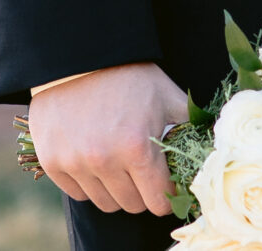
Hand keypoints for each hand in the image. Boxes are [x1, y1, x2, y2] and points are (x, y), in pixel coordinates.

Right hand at [28, 62, 189, 215]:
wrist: (79, 56)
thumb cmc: (128, 75)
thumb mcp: (167, 95)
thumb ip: (190, 125)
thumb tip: (209, 149)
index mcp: (137, 148)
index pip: (159, 202)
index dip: (167, 194)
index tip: (166, 184)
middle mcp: (105, 161)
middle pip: (132, 205)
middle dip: (143, 192)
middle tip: (143, 171)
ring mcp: (75, 163)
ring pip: (105, 203)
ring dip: (116, 189)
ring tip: (119, 163)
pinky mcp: (52, 162)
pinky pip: (78, 193)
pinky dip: (89, 183)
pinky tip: (95, 160)